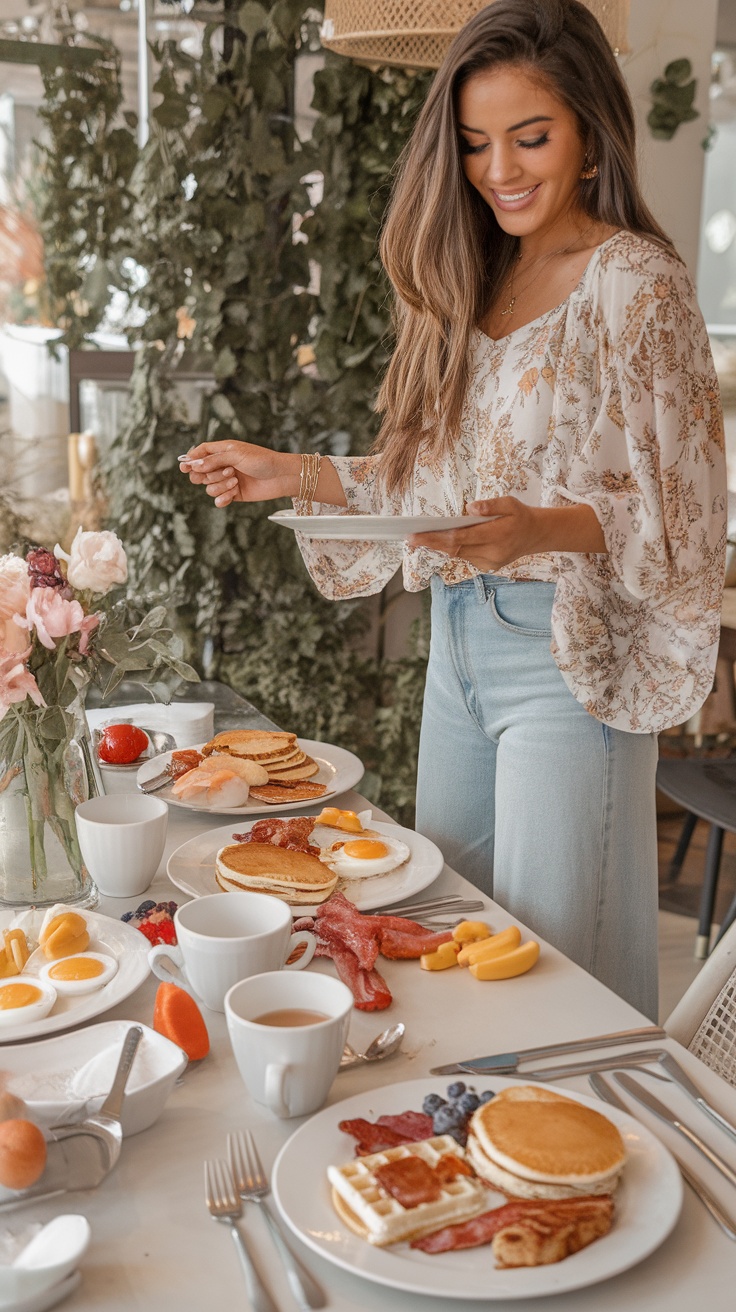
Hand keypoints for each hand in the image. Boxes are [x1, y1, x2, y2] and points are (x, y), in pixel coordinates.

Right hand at [179, 441, 298, 507]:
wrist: (281, 477)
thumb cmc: (262, 460)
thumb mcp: (236, 455)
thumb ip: (214, 460)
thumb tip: (194, 465)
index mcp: (223, 451)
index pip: (201, 453)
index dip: (191, 460)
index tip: (184, 467)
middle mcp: (223, 465)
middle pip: (200, 473)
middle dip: (207, 475)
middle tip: (225, 472)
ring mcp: (228, 480)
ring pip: (209, 487)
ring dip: (220, 486)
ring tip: (235, 482)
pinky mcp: (234, 494)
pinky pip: (219, 500)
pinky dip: (223, 498)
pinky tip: (232, 495)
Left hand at [408, 497, 542, 569]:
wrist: (537, 535)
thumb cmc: (520, 515)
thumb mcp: (510, 503)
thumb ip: (490, 505)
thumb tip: (469, 508)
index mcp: (498, 534)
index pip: (459, 538)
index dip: (435, 538)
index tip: (416, 536)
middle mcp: (493, 553)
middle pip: (455, 549)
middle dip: (431, 544)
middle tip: (410, 539)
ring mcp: (490, 562)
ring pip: (459, 555)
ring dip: (440, 547)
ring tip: (421, 538)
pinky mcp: (488, 566)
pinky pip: (466, 557)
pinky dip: (454, 549)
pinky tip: (442, 541)